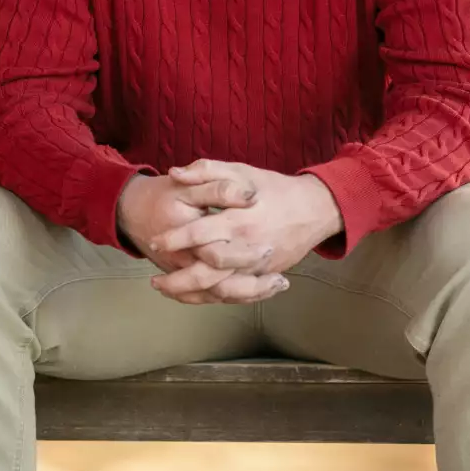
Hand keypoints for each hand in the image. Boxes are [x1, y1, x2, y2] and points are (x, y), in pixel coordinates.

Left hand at [146, 159, 342, 305]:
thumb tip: (174, 173)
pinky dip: (213, 299)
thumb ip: (207, 171)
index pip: (200, 234)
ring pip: (219, 291)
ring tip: (169, 292)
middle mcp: (247, 247)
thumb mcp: (242, 171)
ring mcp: (257, 266)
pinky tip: (194, 297)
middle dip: (177, 280)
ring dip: (191, 295)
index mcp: (239, 219)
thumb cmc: (274, 189)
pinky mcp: (264, 277)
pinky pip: (235, 296)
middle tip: (155, 280)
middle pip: (207, 273)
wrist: (315, 210)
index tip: (154, 241)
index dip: (174, 239)